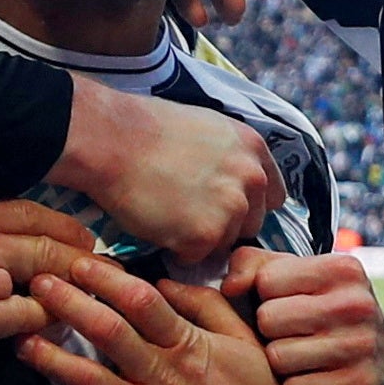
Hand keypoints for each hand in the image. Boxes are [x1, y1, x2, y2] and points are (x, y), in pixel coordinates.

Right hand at [0, 193, 92, 355]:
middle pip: (48, 246)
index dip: (59, 223)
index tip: (81, 233)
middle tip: (109, 270)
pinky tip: (56, 330)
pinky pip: (27, 321)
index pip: (25, 211)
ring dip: (70, 295)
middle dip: (82, 258)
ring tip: (94, 307)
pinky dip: (44, 324)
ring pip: (45, 285)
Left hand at [16, 255, 306, 384]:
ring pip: (90, 382)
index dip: (105, 279)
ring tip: (23, 341)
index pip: (140, 302)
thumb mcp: (245, 345)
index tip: (78, 262)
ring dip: (52, 359)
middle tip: (37, 285)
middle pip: (107, 332)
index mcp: (187, 348)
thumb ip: (208, 308)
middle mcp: (162, 378)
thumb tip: (167, 282)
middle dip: (67, 304)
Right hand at [52, 80, 281, 262]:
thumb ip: (230, 157)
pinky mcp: (206, 234)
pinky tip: (157, 224)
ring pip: (224, 242)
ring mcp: (231, 207)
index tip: (225, 207)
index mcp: (253, 148)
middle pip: (251, 223)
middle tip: (187, 212)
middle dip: (224, 224)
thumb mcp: (206, 127)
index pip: (272, 194)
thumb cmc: (145, 129)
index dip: (247, 203)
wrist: (111, 140)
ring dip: (199, 238)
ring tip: (167, 213)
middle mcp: (251, 178)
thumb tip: (234, 182)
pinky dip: (176, 249)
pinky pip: (197, 257)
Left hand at [222, 247, 383, 384]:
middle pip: (268, 319)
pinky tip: (314, 379)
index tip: (288, 305)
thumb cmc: (321, 311)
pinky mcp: (363, 383)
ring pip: (278, 357)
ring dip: (280, 363)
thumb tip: (230, 287)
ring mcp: (363, 344)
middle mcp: (358, 303)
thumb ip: (251, 265)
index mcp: (342, 268)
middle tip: (293, 335)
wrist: (378, 362)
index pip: (265, 282)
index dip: (266, 298)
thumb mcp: (293, 277)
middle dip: (270, 332)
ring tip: (302, 357)